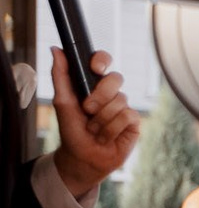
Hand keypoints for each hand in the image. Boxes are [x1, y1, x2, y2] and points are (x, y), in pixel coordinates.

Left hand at [48, 48, 141, 195]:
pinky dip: (112, 128)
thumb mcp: (62, 102)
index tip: (95, 68)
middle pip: (115, 79)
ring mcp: (123, 107)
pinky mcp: (133, 122)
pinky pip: (127, 116)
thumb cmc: (72, 130)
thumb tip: (56, 50)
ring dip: (102, 119)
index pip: (103, 61)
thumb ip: (60, 76)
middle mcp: (110, 93)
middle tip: (88, 110)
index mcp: (93, 84)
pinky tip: (106, 136)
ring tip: (95, 129)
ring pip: (120, 101)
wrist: (83, 157)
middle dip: (99, 96)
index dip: (102, 60)